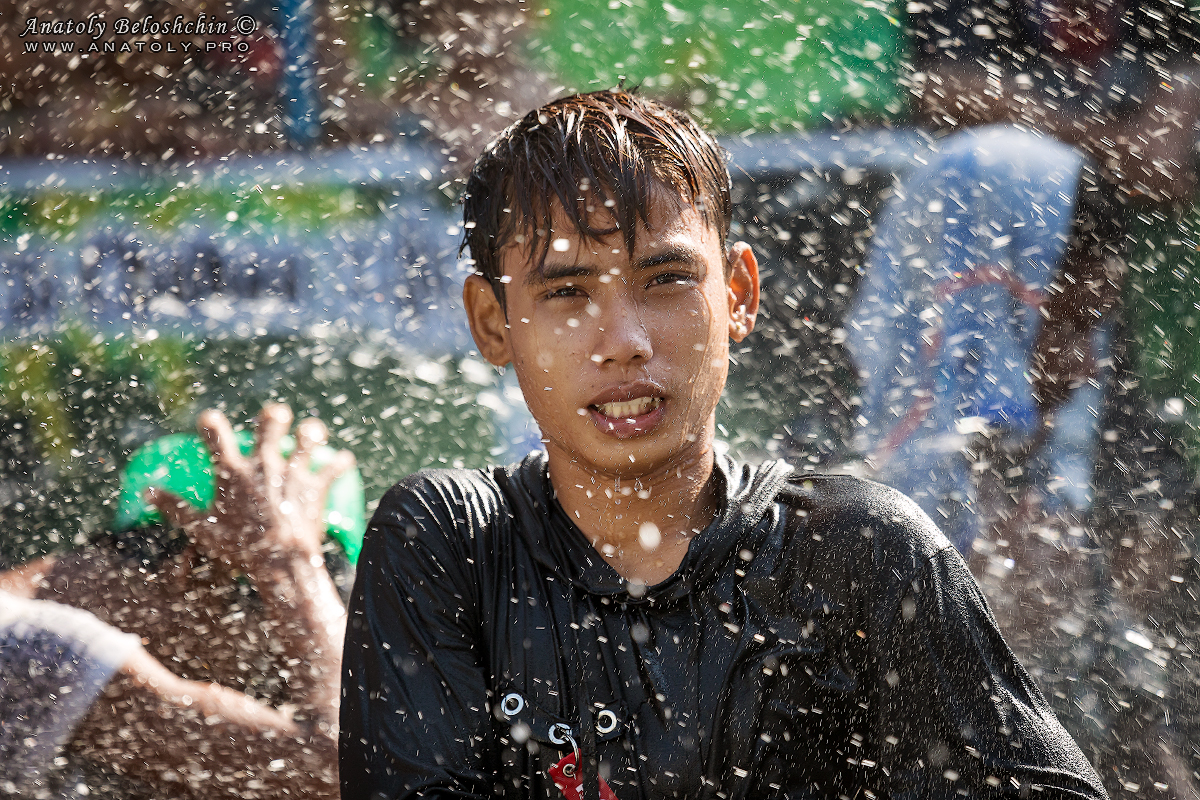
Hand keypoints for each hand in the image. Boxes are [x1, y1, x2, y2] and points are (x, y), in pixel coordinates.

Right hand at [148, 404, 354, 574]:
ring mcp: (293, 473)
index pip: (215, 433)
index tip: (211, 420)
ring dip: (311, 432)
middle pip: (270, 423)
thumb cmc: (238, 550)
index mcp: (233, 472)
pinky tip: (344, 459)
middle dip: (274, 416)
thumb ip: (177, 508)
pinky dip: (340, 463)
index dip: (211, 421)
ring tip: (312, 431)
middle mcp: (264, 465)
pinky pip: (333, 468)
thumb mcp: (202, 531)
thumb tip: (149, 492)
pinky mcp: (317, 487)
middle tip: (276, 418)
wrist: (279, 564)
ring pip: (307, 438)